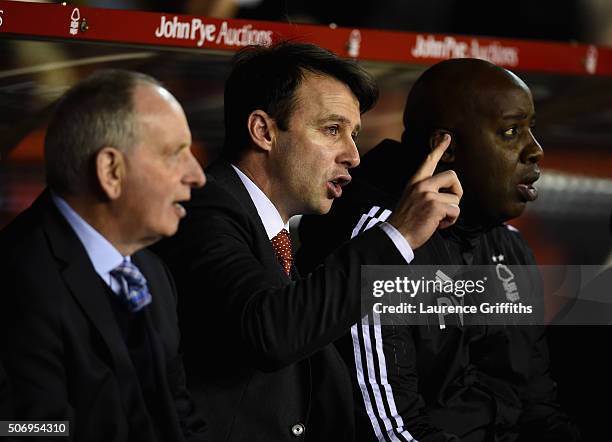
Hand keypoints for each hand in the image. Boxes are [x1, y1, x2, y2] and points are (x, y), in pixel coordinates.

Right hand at [388, 134, 462, 248]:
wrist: (396, 235)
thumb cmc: (406, 222)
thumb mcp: (412, 200)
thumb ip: (426, 192)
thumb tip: (448, 195)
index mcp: (415, 182)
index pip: (429, 161)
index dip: (439, 148)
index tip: (447, 137)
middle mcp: (421, 185)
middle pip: (452, 175)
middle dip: (456, 191)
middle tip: (449, 205)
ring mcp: (428, 194)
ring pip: (456, 199)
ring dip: (451, 212)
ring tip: (437, 219)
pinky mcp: (435, 206)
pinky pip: (455, 211)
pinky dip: (450, 221)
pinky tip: (437, 225)